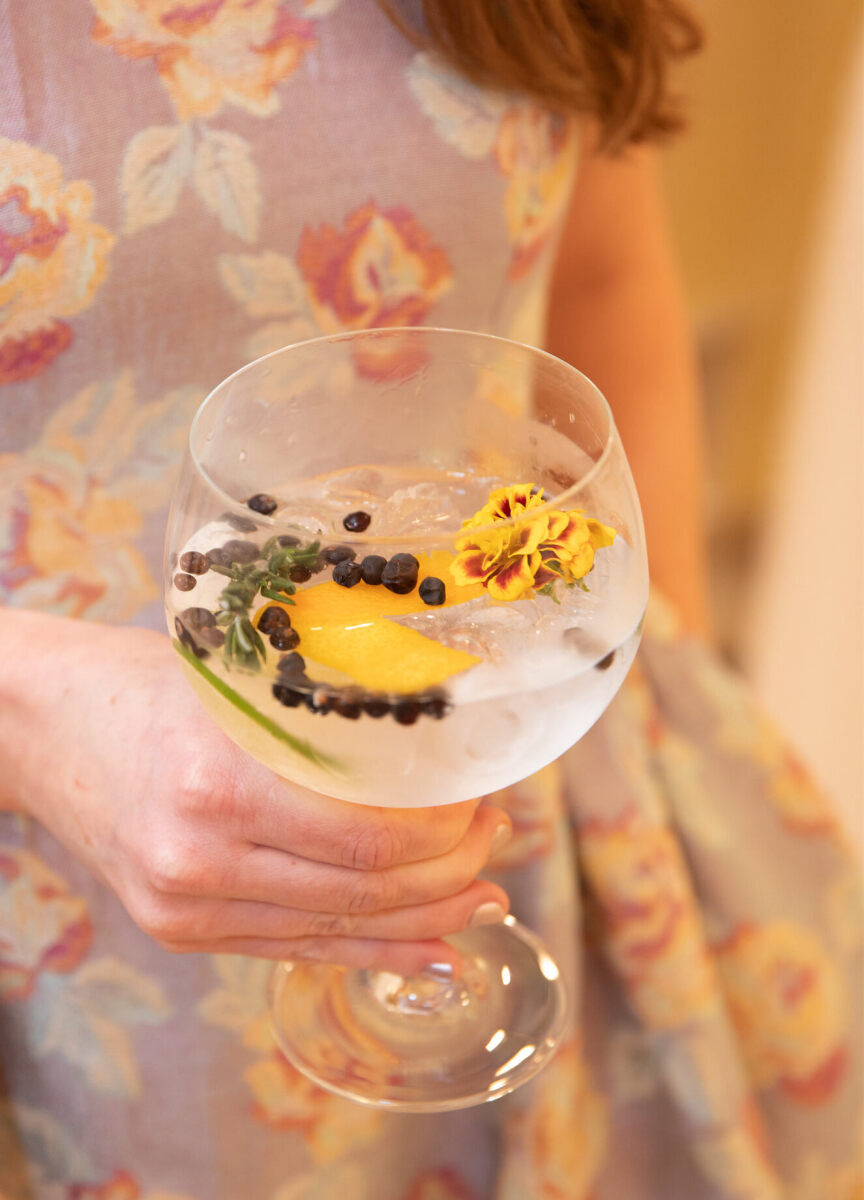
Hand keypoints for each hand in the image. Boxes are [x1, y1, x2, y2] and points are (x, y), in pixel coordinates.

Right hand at [1, 612, 510, 974]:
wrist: (38, 724)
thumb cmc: (142, 679)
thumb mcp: (239, 680)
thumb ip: (326, 726)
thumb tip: (440, 756)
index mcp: (217, 784)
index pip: (373, 836)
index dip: (449, 828)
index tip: (487, 794)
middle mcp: (198, 861)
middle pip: (367, 891)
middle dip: (453, 871)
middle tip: (496, 835)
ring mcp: (185, 908)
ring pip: (340, 930)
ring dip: (426, 916)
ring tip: (482, 894)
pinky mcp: (180, 930)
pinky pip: (296, 949)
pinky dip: (371, 950)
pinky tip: (429, 948)